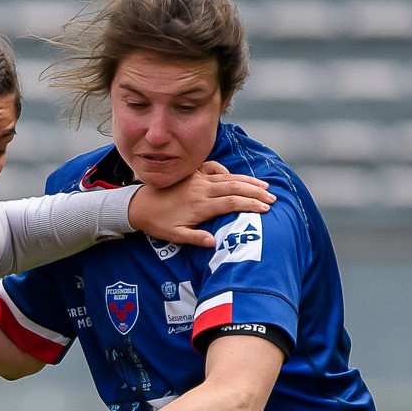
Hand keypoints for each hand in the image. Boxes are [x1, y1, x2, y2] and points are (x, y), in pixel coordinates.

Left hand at [128, 161, 275, 247]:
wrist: (139, 204)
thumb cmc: (158, 223)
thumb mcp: (174, 236)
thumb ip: (195, 238)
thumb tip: (214, 242)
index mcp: (200, 205)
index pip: (232, 203)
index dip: (251, 205)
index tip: (265, 209)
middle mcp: (202, 189)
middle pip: (235, 187)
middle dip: (255, 192)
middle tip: (272, 198)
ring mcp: (197, 179)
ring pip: (228, 177)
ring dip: (247, 181)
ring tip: (264, 186)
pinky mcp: (192, 173)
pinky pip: (213, 168)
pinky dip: (226, 171)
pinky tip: (234, 177)